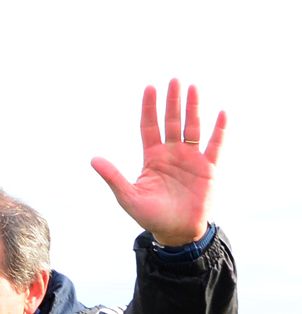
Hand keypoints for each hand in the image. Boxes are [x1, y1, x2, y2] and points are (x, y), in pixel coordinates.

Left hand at [91, 79, 225, 246]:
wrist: (176, 232)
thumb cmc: (151, 216)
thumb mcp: (128, 197)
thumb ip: (113, 177)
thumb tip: (93, 159)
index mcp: (152, 158)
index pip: (149, 127)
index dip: (150, 108)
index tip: (150, 88)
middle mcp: (172, 154)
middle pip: (172, 121)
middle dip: (172, 101)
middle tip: (174, 79)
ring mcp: (191, 159)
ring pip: (193, 127)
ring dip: (193, 108)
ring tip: (193, 87)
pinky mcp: (208, 168)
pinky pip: (215, 145)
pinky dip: (219, 130)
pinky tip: (221, 113)